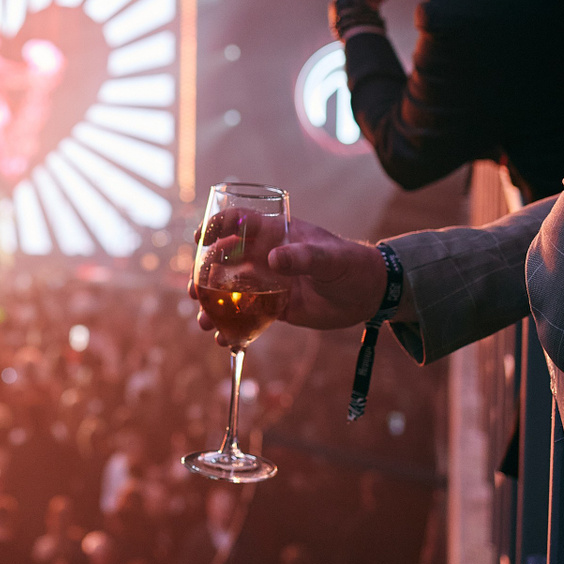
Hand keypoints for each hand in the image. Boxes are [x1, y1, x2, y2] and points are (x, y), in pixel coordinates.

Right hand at [191, 216, 388, 331]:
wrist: (368, 294)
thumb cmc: (351, 265)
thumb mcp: (330, 259)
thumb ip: (304, 257)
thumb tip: (273, 259)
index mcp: (277, 234)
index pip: (239, 222)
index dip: (217, 226)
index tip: (200, 240)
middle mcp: (266, 256)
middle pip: (223, 261)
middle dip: (204, 276)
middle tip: (195, 294)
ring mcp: (268, 282)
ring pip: (231, 292)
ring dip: (214, 307)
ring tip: (204, 325)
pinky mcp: (275, 306)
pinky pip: (248, 316)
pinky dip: (234, 328)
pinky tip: (225, 342)